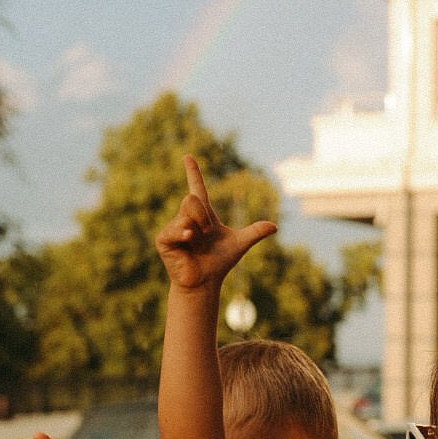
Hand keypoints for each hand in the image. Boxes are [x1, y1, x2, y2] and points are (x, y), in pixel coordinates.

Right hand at [156, 154, 275, 290]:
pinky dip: (185, 234)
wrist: (206, 282)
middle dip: (203, 215)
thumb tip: (274, 226)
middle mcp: (186, 218)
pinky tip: (189, 241)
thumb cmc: (219, 262)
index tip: (188, 156)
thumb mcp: (239, 244)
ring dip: (197, 227)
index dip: (193, 172)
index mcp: (202, 214)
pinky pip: (175, 229)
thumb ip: (254, 232)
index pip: (197, 188)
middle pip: (192, 199)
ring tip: (197, 242)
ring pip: (185, 212)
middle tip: (208, 231)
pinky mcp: (164, 239)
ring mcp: (173, 228)